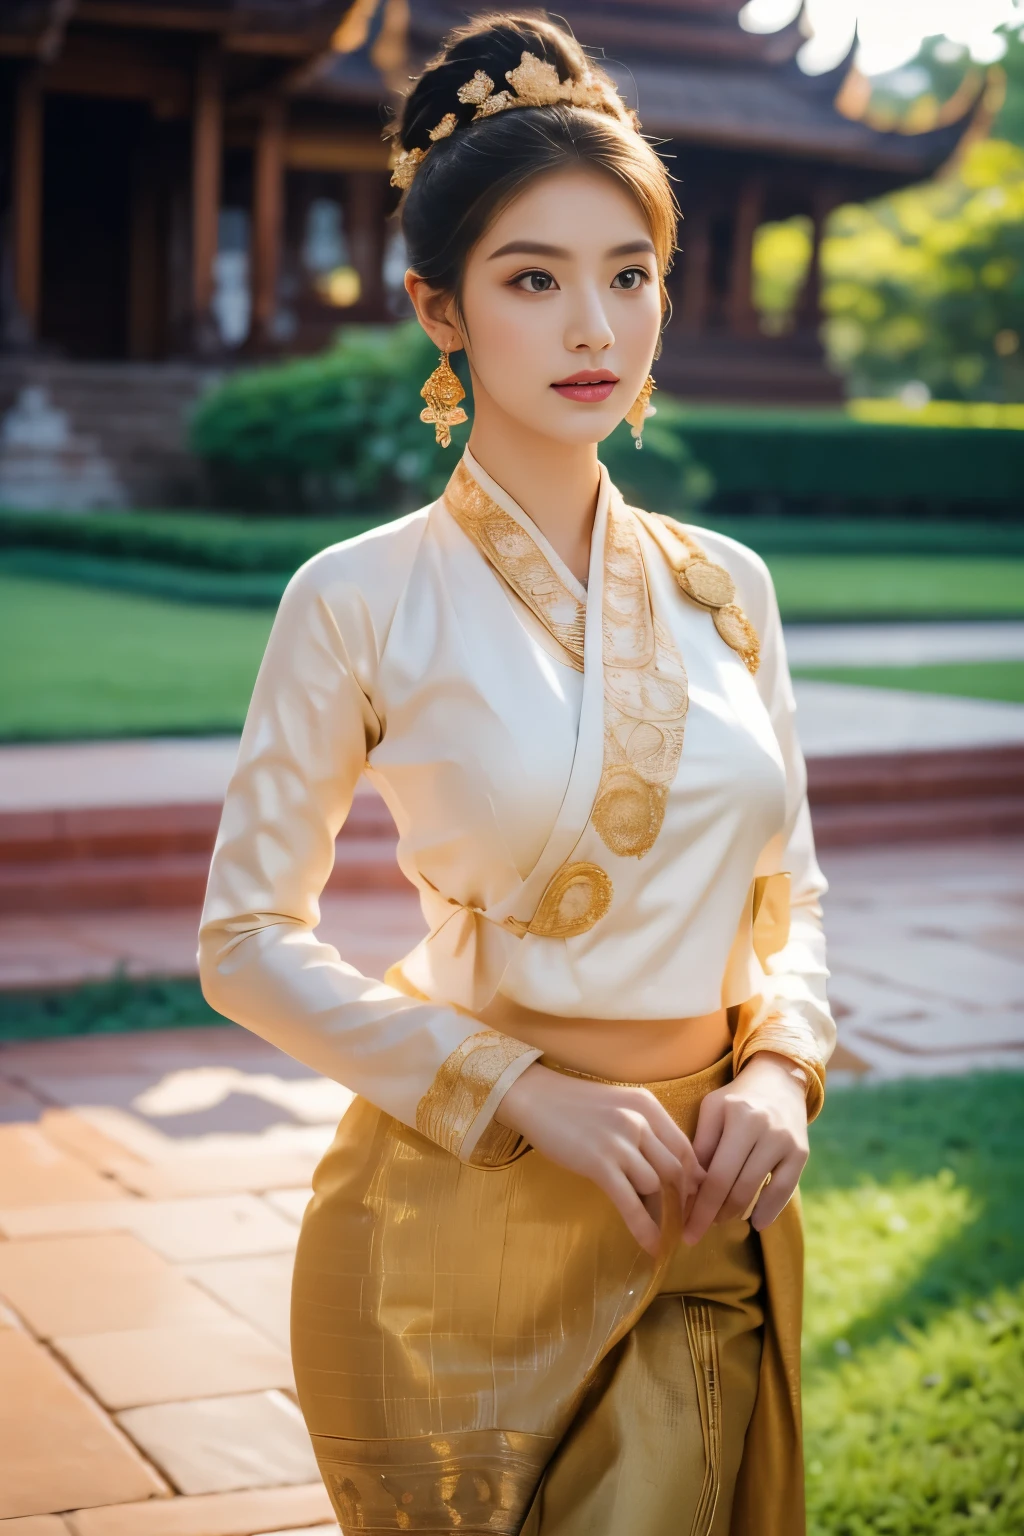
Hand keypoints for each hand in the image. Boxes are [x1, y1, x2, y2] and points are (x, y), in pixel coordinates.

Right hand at [496, 1063, 705, 1256]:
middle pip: (676, 1170)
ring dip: (661, 1213)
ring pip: (656, 1186)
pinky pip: (631, 1203)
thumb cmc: (576, 1105)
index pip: (685, 1148)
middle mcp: (640, 1121)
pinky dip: (645, 1228)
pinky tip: (651, 1245)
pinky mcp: (600, 1164)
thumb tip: (677, 1169)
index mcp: (648, 1106)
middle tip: (681, 1223)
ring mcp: (620, 1142)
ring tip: (663, 1232)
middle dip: (683, 1201)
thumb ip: (648, 1131)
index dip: (694, 1179)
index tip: (694, 1200)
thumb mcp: (620, 1108)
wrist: (535, 1097)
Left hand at [681, 1052, 808, 1246]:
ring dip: (735, 1213)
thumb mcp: (712, 1110)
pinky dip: (770, 1211)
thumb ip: (700, 1146)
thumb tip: (688, 1190)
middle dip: (713, 1214)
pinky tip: (756, 1223)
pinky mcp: (801, 1152)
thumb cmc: (736, 1098)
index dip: (700, 1207)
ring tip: (719, 1219)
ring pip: (757, 1191)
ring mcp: (786, 1141)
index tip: (685, 1231)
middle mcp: (765, 1128)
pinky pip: (785, 1190)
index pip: (715, 1174)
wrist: (779, 1080)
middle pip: (736, 1187)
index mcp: (738, 1116)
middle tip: (698, 1229)